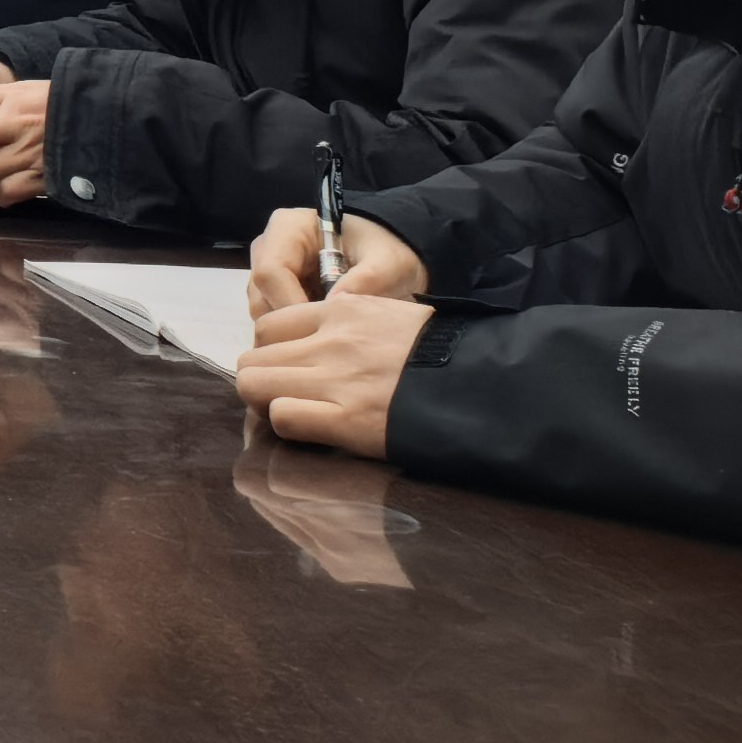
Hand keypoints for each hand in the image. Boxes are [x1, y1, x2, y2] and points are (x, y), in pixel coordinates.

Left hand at [231, 289, 434, 457]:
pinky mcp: (346, 420)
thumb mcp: (397, 317)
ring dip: (266, 403)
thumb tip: (328, 337)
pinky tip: (312, 431)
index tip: (287, 370)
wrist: (489, 382)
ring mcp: (335, 379)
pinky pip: (282, 417)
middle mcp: (330, 341)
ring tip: (294, 415)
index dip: (271, 352)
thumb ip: (355, 324)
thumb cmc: (448, 353)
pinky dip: (287, 426)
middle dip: (263, 380)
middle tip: (285, 398)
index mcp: (343, 311)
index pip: (269, 325)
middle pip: (252, 357)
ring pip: (254, 384)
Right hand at [244, 206, 428, 319]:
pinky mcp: (274, 291)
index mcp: (288, 229)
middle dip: (290, 323)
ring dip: (292, 329)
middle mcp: (269, 247)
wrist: (386, 253)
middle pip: (261, 295)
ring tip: (329, 330)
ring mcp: (268, 269)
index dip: (289, 305)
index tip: (320, 328)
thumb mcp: (387, 262)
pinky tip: (322, 329)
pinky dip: (295, 330)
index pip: (270, 272)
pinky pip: (273, 319)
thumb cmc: (384, 249)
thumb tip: (333, 305)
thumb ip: (366, 280)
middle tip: (328, 336)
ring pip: (263, 311)